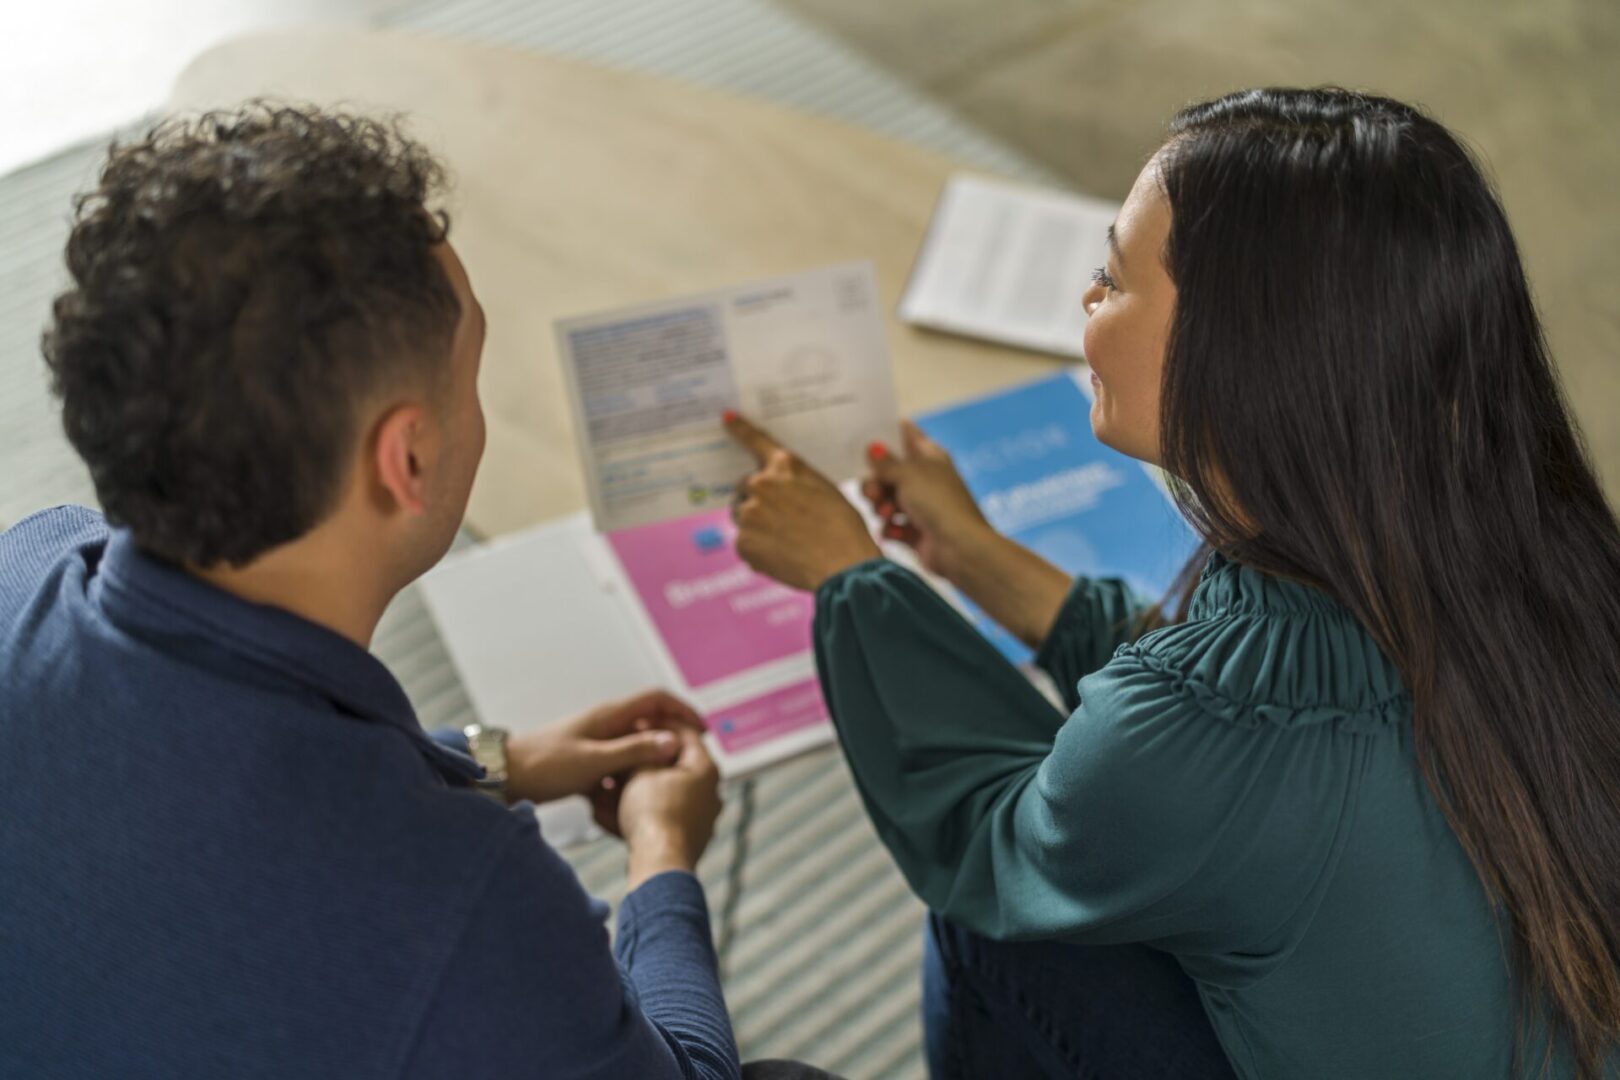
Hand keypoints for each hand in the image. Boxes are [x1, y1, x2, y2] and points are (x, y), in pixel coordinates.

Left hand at [504, 689, 703, 805]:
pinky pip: (619, 765)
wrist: (503, 776)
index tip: (702, 732)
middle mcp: (605, 724)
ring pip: (635, 747)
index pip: (657, 699)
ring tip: (666, 784)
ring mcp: (595, 742)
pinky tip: (633, 799)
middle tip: (690, 764)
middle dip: (672, 741)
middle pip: (650, 723)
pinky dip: (630, 778)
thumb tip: (674, 742)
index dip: (683, 711)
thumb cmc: (544, 766)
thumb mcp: (595, 761)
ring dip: (651, 762)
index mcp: (609, 715)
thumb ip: (635, 751)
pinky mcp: (586, 761)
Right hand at [615, 726, 723, 889]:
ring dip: (633, 791)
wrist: (658, 864)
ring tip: (604, 788)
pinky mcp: (685, 841)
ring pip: (661, 796)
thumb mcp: (642, 770)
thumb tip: (646, 738)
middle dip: (641, 762)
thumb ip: (644, 750)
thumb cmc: (653, 812)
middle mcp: (709, 793)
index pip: (686, 733)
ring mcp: (699, 819)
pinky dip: (635, 814)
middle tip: (620, 754)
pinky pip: (657, 820)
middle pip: (672, 767)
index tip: (638, 720)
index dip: (659, 723)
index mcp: (705, 769)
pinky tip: (605, 815)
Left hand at [724, 412, 881, 590]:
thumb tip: (779, 492)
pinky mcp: (742, 542)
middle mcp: (761, 484)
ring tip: (786, 541)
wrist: (844, 566)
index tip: (725, 417)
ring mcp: (749, 513)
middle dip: (757, 498)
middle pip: (746, 486)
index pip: (756, 440)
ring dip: (756, 524)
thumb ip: (795, 483)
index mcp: (784, 466)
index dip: (740, 428)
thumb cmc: (843, 528)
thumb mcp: (825, 490)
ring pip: (743, 515)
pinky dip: (757, 549)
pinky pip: (744, 542)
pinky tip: (782, 556)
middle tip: (782, 519)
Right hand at [863, 420, 996, 580]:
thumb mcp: (908, 474)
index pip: (908, 436)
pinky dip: (891, 529)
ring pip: (887, 500)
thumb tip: (872, 447)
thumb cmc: (938, 502)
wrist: (959, 547)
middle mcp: (926, 480)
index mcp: (931, 458)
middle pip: (889, 473)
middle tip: (874, 492)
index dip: (889, 433)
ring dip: (882, 507)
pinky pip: (892, 526)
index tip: (867, 437)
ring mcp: (921, 507)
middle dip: (876, 483)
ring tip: (887, 514)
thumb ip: (886, 463)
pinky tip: (896, 532)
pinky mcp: (916, 532)